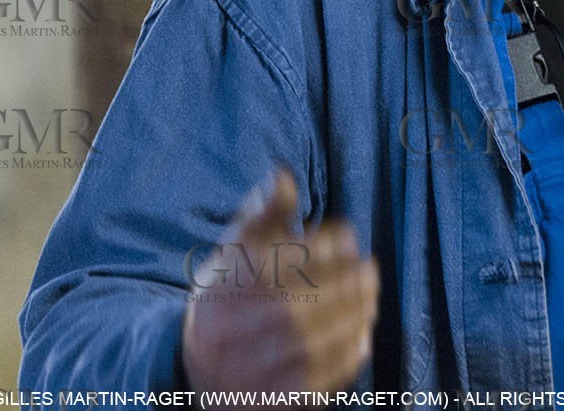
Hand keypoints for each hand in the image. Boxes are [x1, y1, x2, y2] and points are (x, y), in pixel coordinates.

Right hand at [182, 169, 379, 393]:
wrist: (191, 367)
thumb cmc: (228, 296)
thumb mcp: (234, 252)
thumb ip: (261, 214)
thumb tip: (283, 175)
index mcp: (219, 292)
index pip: (270, 266)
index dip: (317, 246)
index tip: (348, 235)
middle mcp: (224, 333)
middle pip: (290, 310)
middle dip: (339, 287)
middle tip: (371, 269)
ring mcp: (241, 371)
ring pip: (303, 347)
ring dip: (348, 320)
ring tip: (372, 300)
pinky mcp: (261, 401)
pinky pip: (306, 385)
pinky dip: (340, 361)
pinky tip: (362, 338)